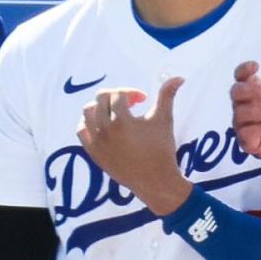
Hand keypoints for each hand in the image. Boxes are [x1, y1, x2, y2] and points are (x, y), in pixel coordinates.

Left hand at [76, 79, 191, 215]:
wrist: (155, 181)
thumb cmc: (162, 149)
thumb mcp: (164, 120)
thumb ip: (167, 95)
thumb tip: (179, 77)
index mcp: (122, 122)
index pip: (118, 95)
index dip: (131, 93)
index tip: (143, 99)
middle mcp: (105, 131)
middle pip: (100, 100)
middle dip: (114, 96)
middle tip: (129, 104)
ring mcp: (97, 143)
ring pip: (87, 113)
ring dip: (100, 107)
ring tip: (114, 112)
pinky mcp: (94, 153)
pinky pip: (81, 131)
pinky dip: (89, 123)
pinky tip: (103, 125)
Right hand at [230, 61, 260, 165]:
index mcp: (254, 92)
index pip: (240, 77)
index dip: (244, 69)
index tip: (256, 66)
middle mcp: (244, 106)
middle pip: (235, 91)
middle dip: (253, 90)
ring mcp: (243, 124)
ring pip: (240, 113)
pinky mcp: (246, 141)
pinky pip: (246, 132)